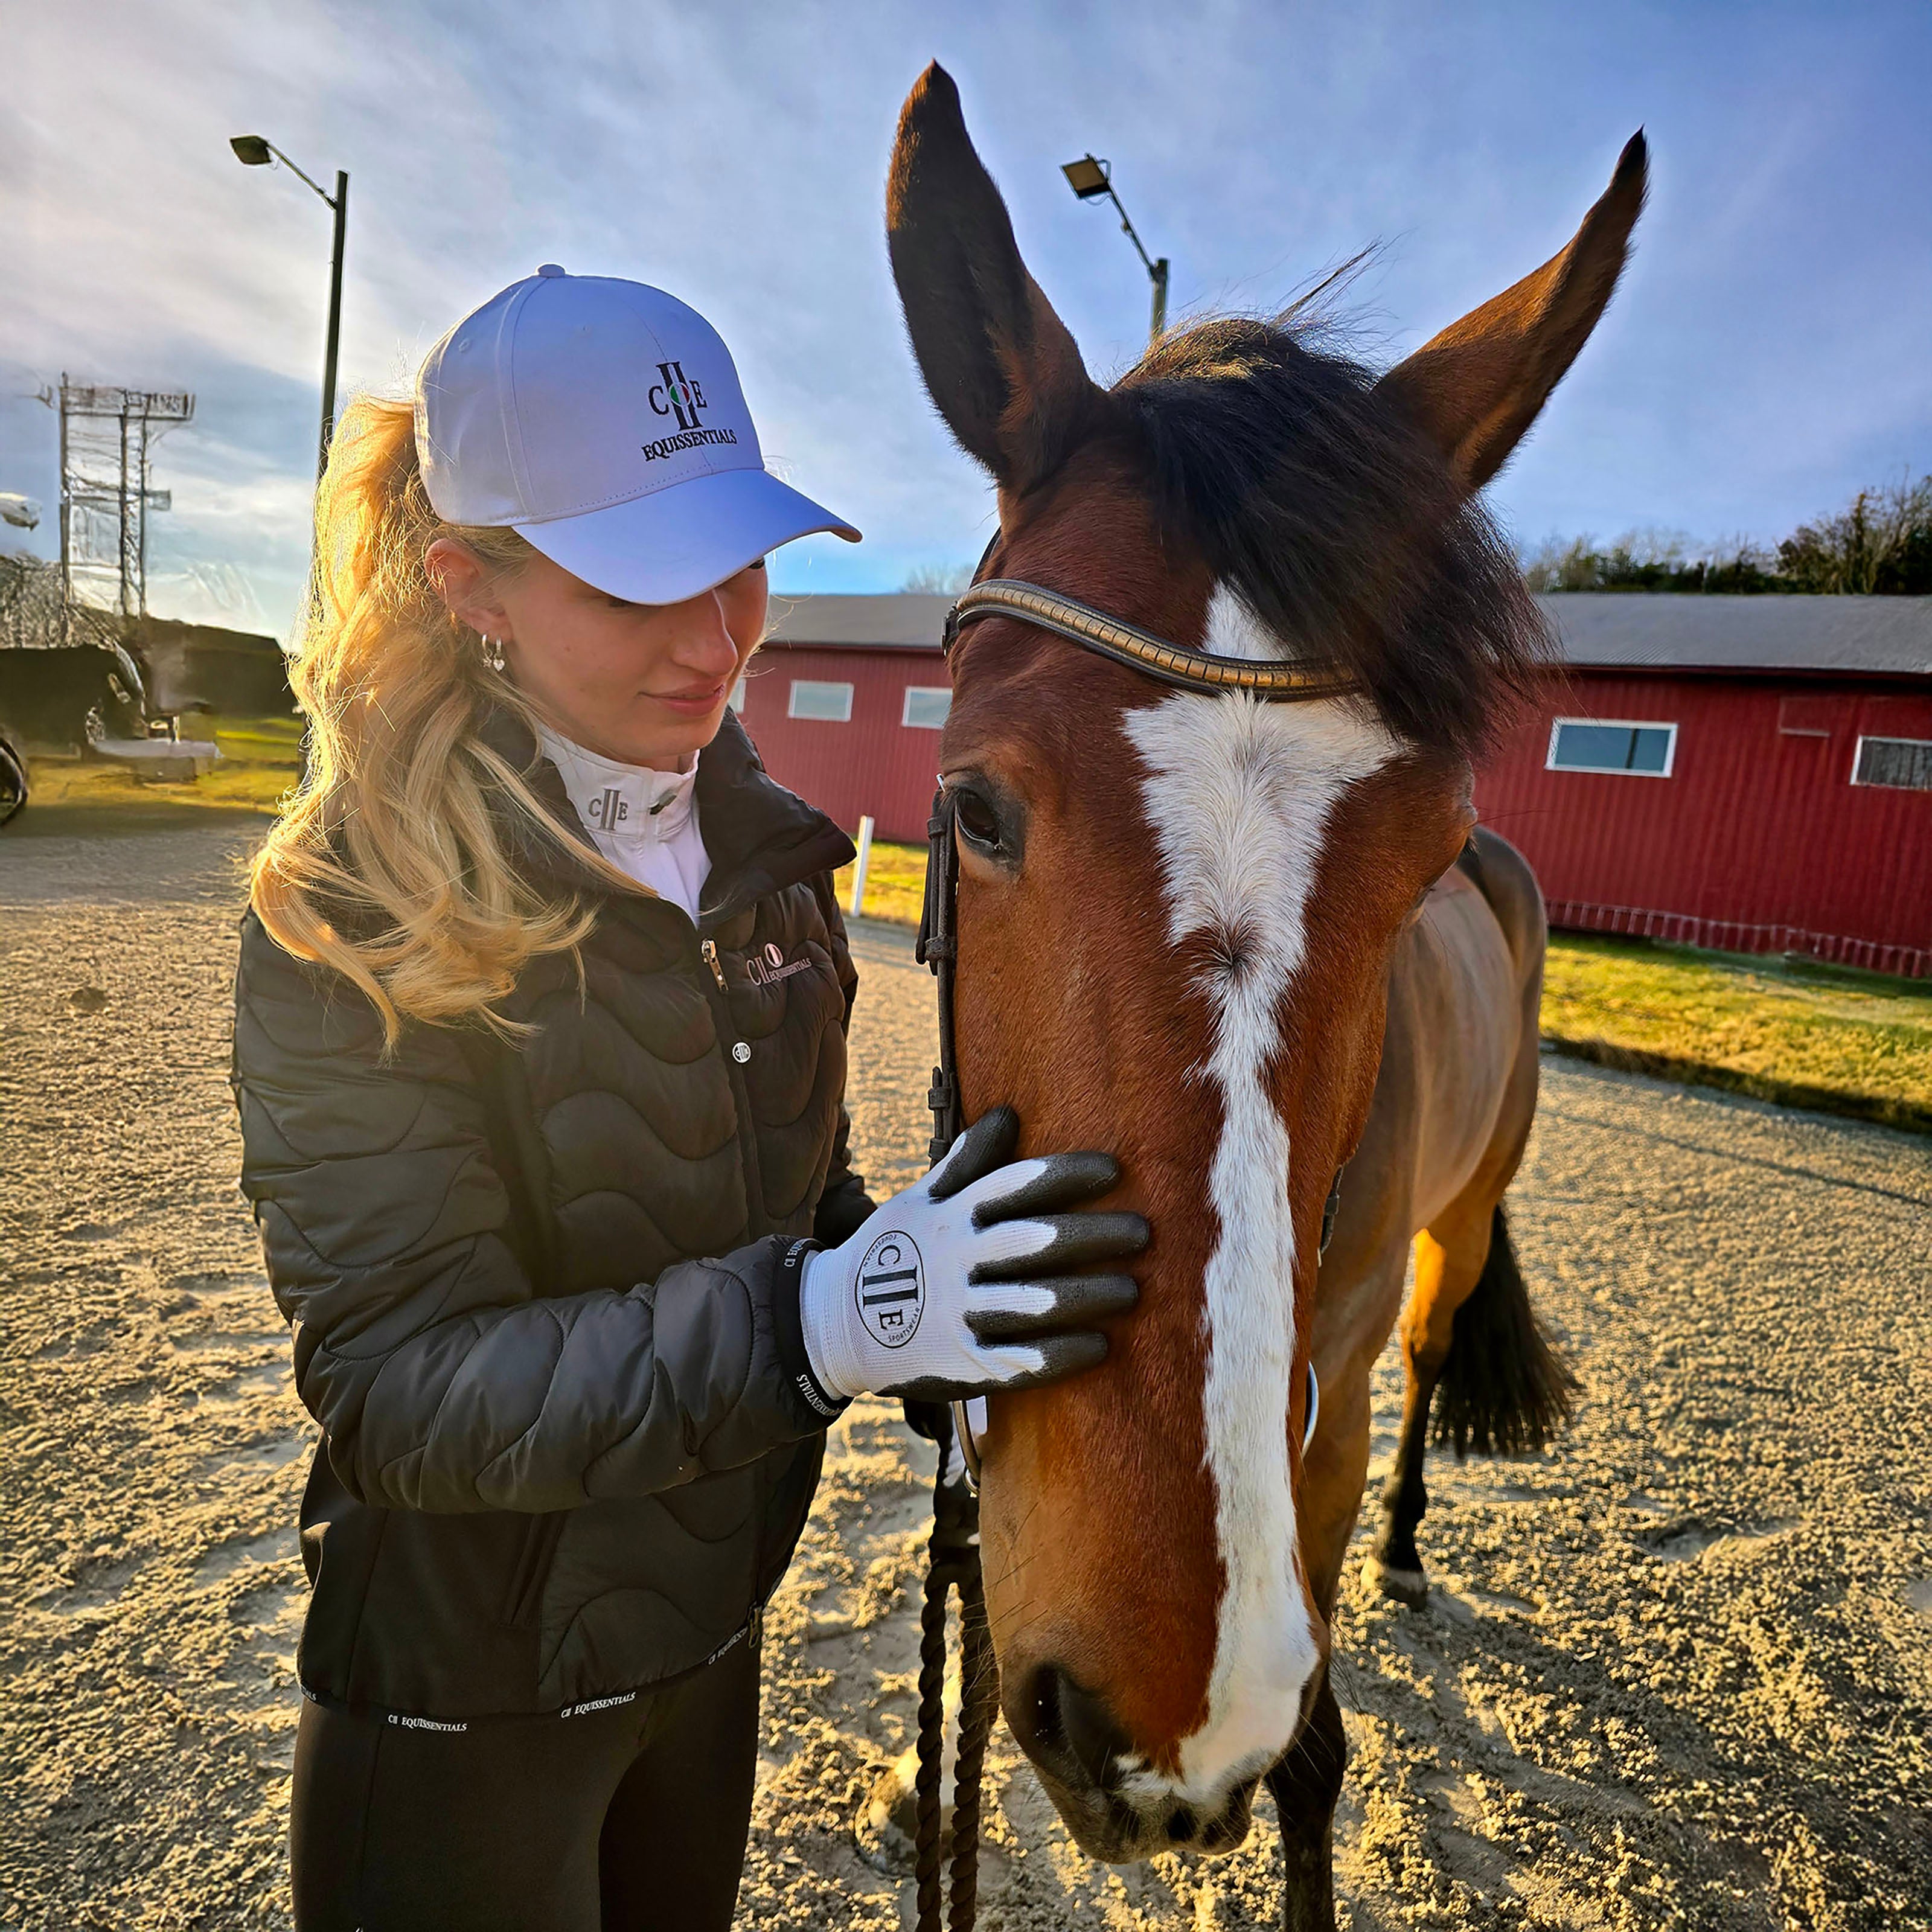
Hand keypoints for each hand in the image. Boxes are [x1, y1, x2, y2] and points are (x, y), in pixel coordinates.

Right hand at [797, 1107, 1144, 1401]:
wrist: (833, 1324)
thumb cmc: (890, 1250)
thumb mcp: (919, 1199)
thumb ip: (967, 1160)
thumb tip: (1008, 1113)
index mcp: (952, 1215)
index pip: (1017, 1186)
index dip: (1067, 1175)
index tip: (1115, 1170)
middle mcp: (958, 1260)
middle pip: (1036, 1242)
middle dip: (1093, 1236)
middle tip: (1143, 1232)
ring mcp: (959, 1313)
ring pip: (1034, 1302)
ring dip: (1088, 1296)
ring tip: (1133, 1291)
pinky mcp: (962, 1363)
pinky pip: (1019, 1360)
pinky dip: (1061, 1354)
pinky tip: (1099, 1347)